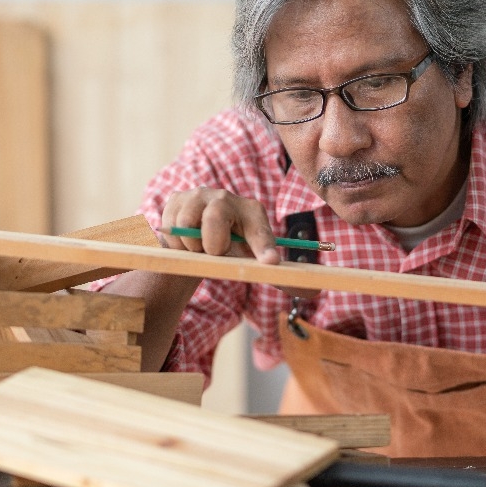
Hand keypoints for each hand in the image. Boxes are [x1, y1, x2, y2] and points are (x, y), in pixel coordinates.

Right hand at [159, 186, 320, 298]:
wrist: (198, 240)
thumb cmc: (233, 249)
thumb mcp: (255, 262)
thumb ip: (283, 277)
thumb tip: (315, 291)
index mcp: (253, 212)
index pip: (260, 231)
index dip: (264, 247)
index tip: (270, 263)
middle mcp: (227, 198)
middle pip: (216, 220)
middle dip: (213, 245)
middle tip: (214, 252)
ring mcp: (199, 195)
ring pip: (188, 228)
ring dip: (192, 248)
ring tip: (200, 248)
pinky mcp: (176, 199)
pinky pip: (170, 228)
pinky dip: (176, 244)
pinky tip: (185, 241)